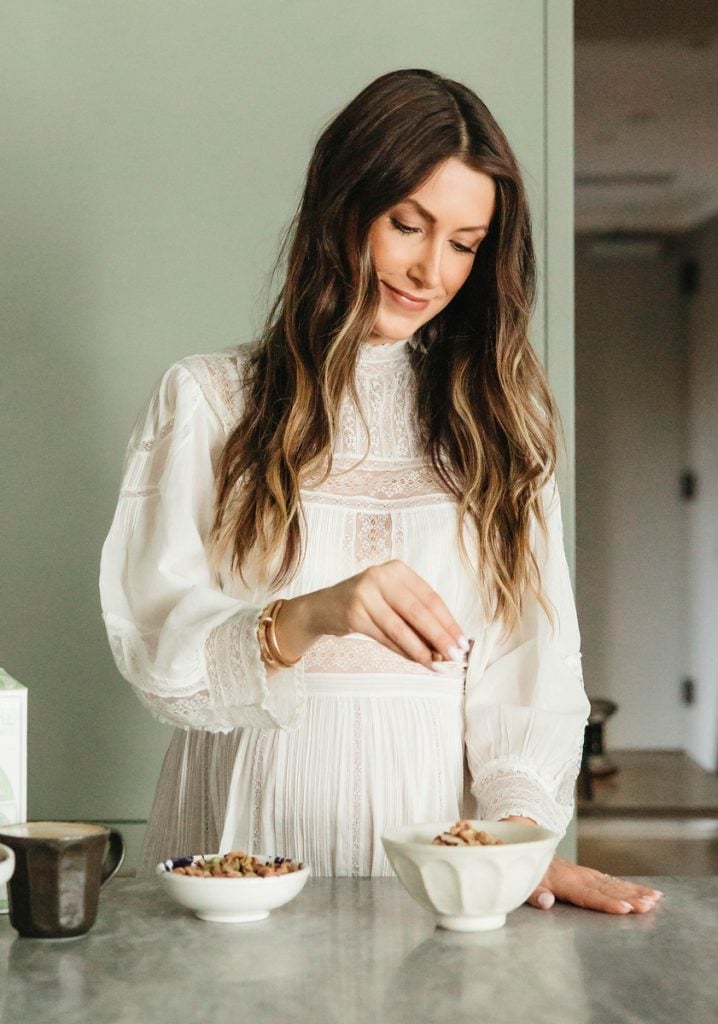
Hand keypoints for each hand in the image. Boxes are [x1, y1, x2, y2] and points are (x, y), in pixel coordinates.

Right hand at [276, 560, 468, 670]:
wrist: (322, 608)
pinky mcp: (353, 613)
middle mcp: (381, 576)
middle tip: (456, 656)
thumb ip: (417, 618)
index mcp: (397, 569)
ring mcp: (364, 593)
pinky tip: (417, 661)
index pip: (430, 597)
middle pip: (418, 611)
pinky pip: (385, 637)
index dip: (448, 621)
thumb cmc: (366, 605)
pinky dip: (403, 651)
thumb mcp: (392, 600)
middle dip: (440, 636)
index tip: (463, 641)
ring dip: (422, 649)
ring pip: (401, 626)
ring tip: (438, 665)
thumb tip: (447, 644)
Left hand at [528, 856, 662, 914]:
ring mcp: (587, 875)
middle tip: (650, 905)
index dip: (607, 903)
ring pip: (614, 884)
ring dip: (636, 891)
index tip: (625, 909)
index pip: (589, 895)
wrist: (531, 849)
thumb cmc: (530, 873)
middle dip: (630, 898)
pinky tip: (645, 892)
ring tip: (656, 898)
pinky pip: (613, 881)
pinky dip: (630, 886)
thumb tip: (547, 902)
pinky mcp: (591, 875)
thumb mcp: (526, 884)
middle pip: (608, 889)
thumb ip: (535, 894)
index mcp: (565, 882)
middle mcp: (580, 877)